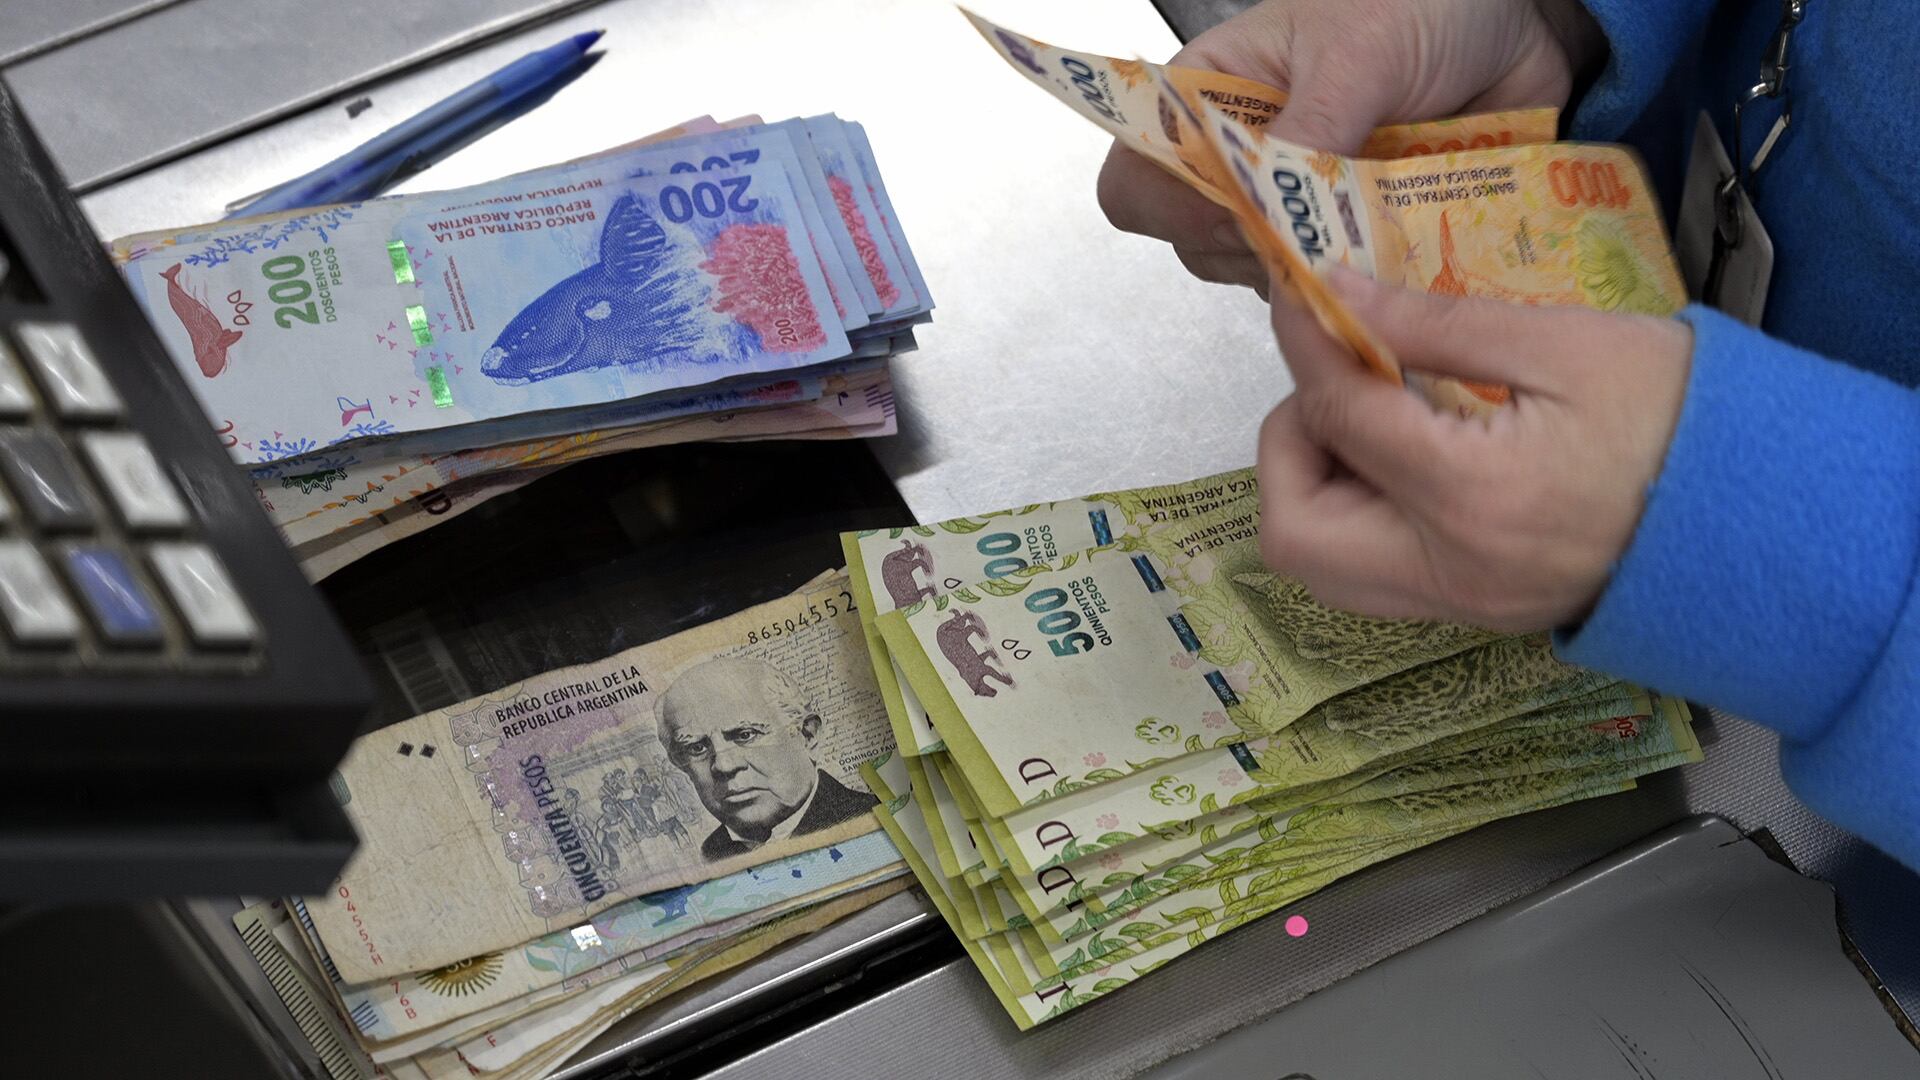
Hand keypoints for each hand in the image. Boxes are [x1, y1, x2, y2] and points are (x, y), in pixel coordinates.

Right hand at [1097, 0, 1605, 292]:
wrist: (1520, 24)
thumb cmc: (1424, 2)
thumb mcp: (1361, 51)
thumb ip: (1312, 129)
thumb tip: (1277, 216)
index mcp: (1213, 96)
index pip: (1139, 176)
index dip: (1173, 206)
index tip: (1238, 207)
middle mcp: (1243, 160)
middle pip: (1197, 244)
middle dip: (1256, 248)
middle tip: (1324, 222)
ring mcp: (1299, 208)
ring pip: (1265, 280)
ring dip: (1315, 275)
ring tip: (1376, 234)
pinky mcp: (1354, 242)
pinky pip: (1338, 293)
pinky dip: (1366, 291)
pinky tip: (1401, 259)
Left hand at [1257, 270, 1691, 630]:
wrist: (1772, 513)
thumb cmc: (1683, 417)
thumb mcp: (1566, 344)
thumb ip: (1435, 324)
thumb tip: (1335, 294)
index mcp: (1473, 497)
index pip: (1338, 417)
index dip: (1305, 344)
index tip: (1300, 293)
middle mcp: (1449, 572)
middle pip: (1292, 530)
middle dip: (1291, 444)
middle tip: (1341, 379)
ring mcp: (1460, 606)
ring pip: (1320, 565)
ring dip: (1316, 484)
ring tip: (1374, 414)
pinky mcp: (1474, 614)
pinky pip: (1370, 575)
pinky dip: (1358, 511)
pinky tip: (1407, 450)